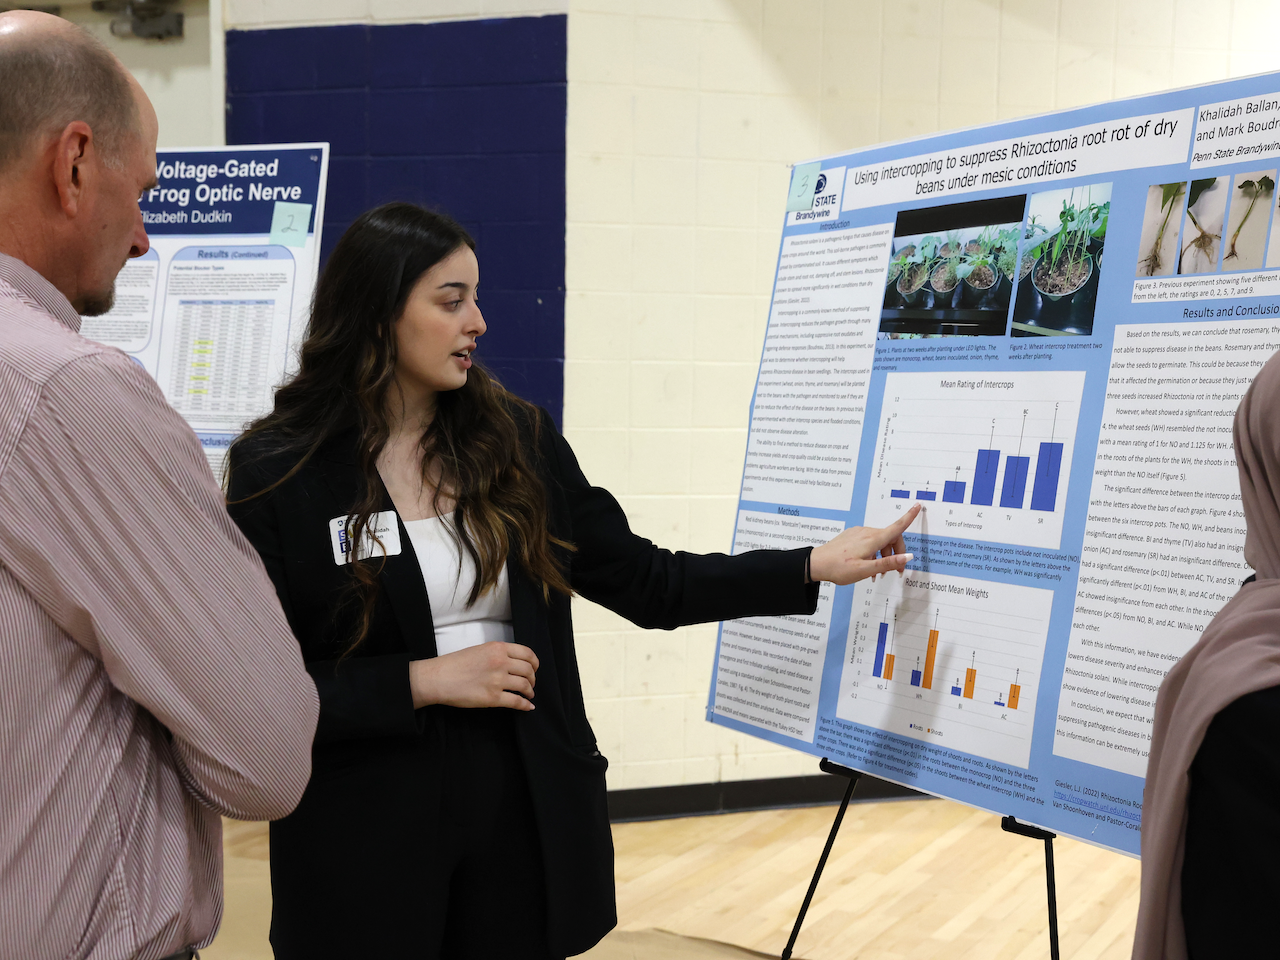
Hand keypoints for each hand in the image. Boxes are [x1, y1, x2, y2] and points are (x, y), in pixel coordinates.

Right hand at [408, 642, 538, 710]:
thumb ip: (498, 654)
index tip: (534, 668)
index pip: (527, 654)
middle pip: (528, 670)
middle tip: (531, 683)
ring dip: (530, 691)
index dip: (534, 663)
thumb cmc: (455, 664)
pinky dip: (525, 705)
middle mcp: (501, 663)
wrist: (439, 678)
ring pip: (525, 686)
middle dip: (533, 678)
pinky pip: (516, 702)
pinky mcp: (493, 698)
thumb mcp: (480, 650)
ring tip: (529, 694)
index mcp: (498, 649)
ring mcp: (498, 681)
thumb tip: (514, 663)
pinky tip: (528, 707)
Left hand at [808, 503, 920, 584]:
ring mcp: (858, 533)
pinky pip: (869, 542)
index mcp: (872, 539)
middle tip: (896, 571)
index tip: (918, 506)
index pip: (896, 526)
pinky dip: (874, 553)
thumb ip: (888, 563)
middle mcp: (867, 532)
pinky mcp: (852, 536)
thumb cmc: (839, 568)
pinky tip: (868, 566)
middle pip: (890, 538)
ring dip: (884, 555)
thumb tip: (908, 557)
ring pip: (880, 541)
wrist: (816, 564)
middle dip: (896, 553)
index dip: (909, 516)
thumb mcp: (866, 570)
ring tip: (877, 573)